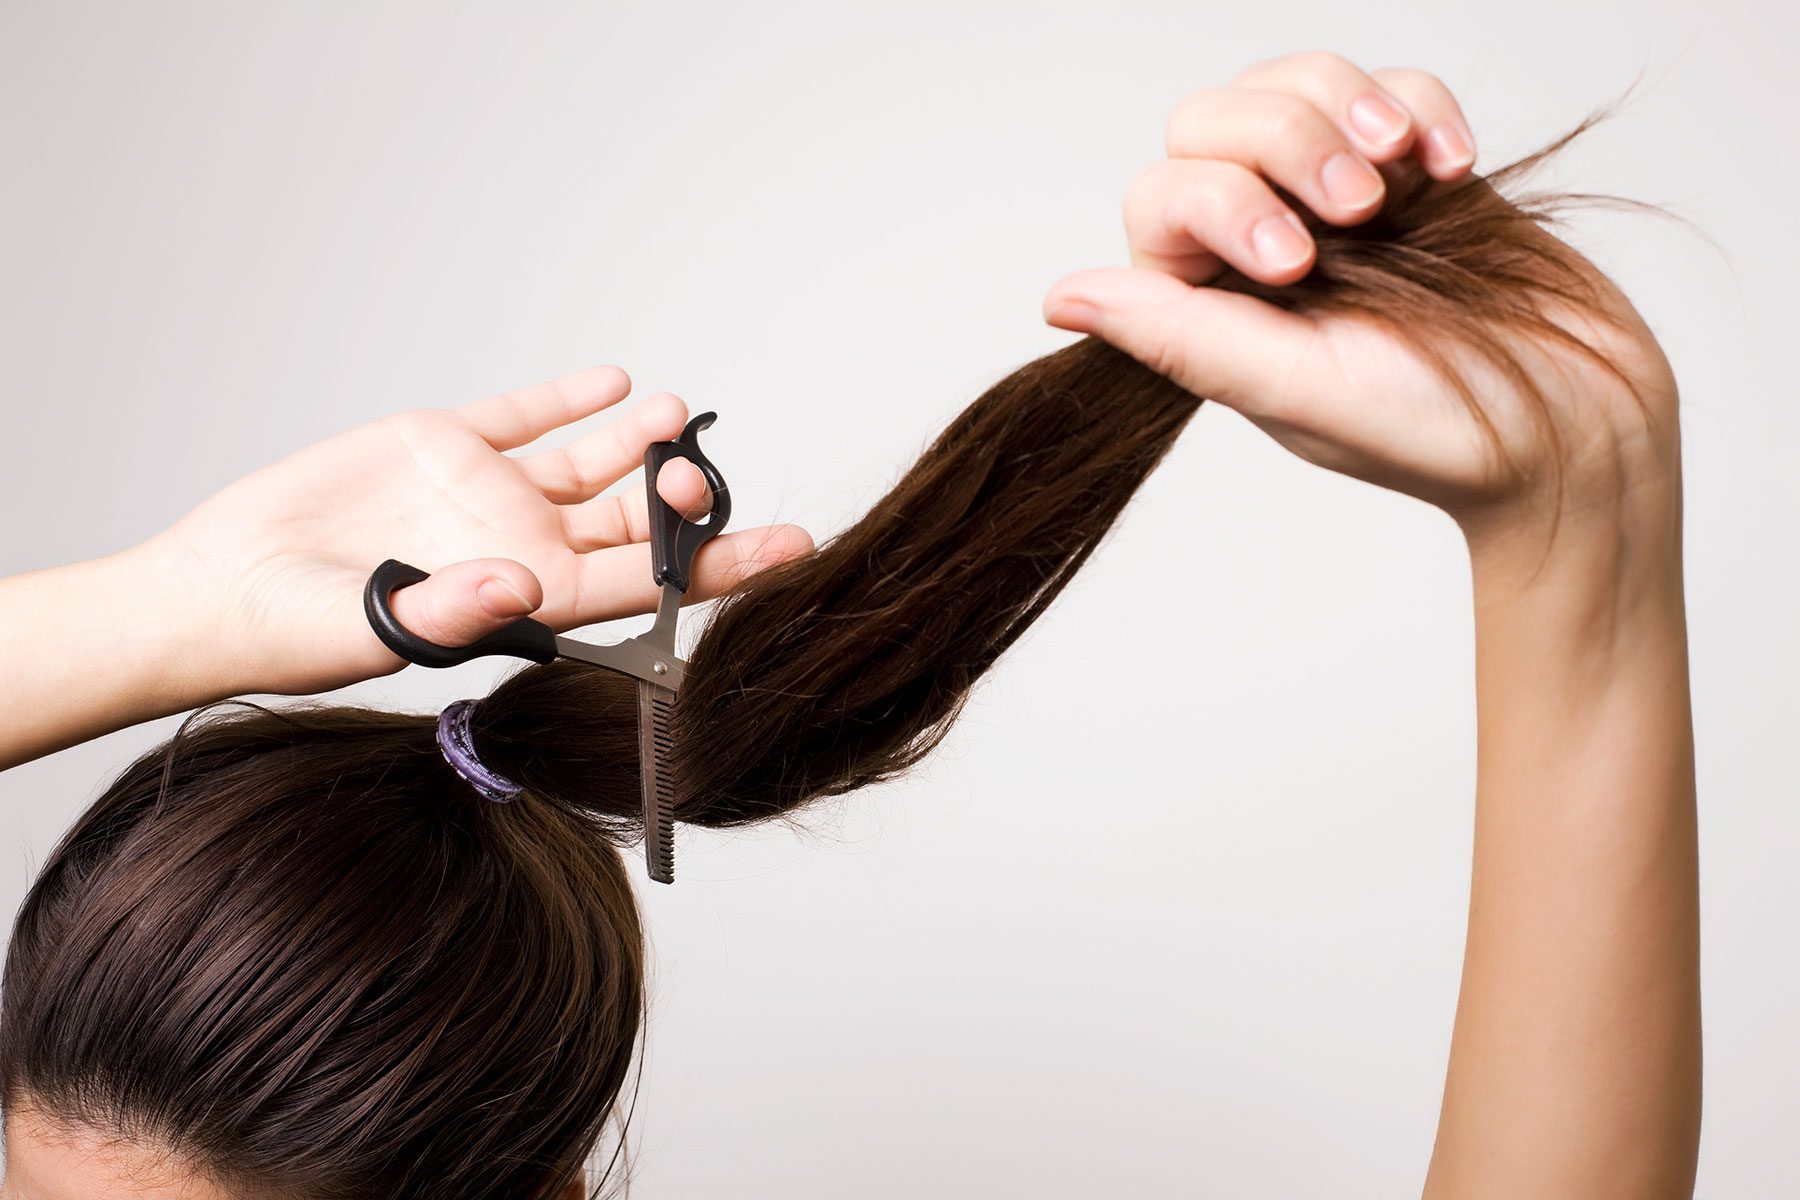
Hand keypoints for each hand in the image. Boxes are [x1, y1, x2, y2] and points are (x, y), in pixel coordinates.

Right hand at [147, 365, 813, 697]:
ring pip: (590, 465)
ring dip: (637, 441)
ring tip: (679, 413)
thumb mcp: (381, 626)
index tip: (793, 548)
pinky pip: (522, 417)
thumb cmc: (301, 633)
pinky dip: (565, 398)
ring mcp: (489, 495)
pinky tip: (612, 380)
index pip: (647, 587)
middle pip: (634, 525)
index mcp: (530, 602)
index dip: (722, 568)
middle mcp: (525, 547)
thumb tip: (524, 582)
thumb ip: (457, 606)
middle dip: (680, 501)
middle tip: (702, 473)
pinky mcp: (444, 446)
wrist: (224, 586)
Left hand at [1042, 52, 1678, 549]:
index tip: (1296, 263)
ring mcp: (1336, 201)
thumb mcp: (1296, 388)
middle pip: (1210, 120)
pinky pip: (1388, 85)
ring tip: (1405, 174)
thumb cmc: (1438, 429)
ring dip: (1345, 106)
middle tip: (1360, 208)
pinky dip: (1421, 105)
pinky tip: (1455, 167)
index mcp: (1211, 308)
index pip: (1160, 198)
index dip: (1220, 202)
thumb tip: (1058, 299)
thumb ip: (1180, 337)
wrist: (1578, 426)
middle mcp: (1259, 246)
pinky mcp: (1414, 170)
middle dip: (1284, 138)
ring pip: (1293, 82)